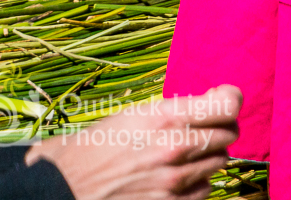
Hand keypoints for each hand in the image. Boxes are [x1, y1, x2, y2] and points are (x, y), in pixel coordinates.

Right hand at [27, 84, 240, 199]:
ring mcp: (174, 180)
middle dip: (219, 129)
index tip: (223, 100)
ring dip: (208, 157)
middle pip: (229, 134)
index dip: (231, 100)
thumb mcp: (131, 115)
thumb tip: (215, 101)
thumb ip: (176, 110)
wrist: (59, 190)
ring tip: (183, 156)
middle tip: (202, 130)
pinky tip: (177, 179)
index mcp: (164, 117)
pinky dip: (197, 184)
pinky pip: (205, 190)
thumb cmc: (91, 148)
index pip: (228, 105)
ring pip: (219, 162)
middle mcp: (174, 147)